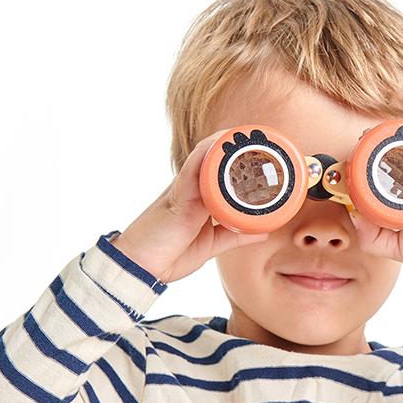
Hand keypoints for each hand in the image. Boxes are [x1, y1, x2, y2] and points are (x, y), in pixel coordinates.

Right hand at [110, 129, 270, 283]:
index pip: (220, 171)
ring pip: (205, 156)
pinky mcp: (177, 194)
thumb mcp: (211, 243)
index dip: (239, 159)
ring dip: (225, 144)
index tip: (264, 154)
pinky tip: (222, 143)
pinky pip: (192, 168)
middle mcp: (192, 188)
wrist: (139, 267)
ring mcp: (184, 188)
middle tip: (262, 138)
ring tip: (247, 135)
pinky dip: (207, 154)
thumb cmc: (169, 254)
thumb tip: (263, 232)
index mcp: (201, 198)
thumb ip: (235, 235)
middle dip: (236, 145)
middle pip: (214, 158)